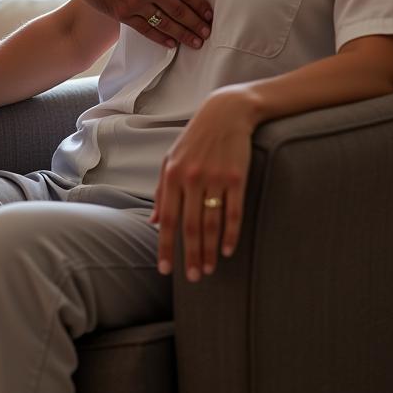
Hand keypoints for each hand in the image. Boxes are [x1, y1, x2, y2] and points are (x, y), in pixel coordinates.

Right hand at [72, 0, 212, 48]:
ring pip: (166, 22)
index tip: (209, 14)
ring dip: (184, 35)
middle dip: (197, 23)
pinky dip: (160, 38)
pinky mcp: (122, 13)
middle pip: (181, 9)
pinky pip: (146, 29)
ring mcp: (136, 1)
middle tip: (208, 33)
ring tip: (196, 43)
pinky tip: (171, 44)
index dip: (200, 4)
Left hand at [151, 88, 256, 279]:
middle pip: (190, 226)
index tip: (165, 270)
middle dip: (190, 256)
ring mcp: (215, 178)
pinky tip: (227, 251)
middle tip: (193, 279)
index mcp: (173, 175)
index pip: (168, 219)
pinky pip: (233, 212)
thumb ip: (162, 191)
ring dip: (209, 250)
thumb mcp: (171, 159)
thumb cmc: (195, 139)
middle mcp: (192, 178)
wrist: (225, 113)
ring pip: (211, 223)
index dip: (166, 246)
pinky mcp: (237, 177)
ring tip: (208, 270)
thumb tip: (155, 222)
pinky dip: (230, 234)